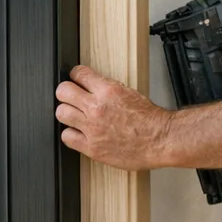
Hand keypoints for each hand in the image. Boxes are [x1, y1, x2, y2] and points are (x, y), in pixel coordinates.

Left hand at [55, 65, 171, 169]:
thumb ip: (107, 89)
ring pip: (61, 113)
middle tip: (71, 97)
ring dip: (67, 112)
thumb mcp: (129, 92)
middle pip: (63, 91)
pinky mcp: (92, 147)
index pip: (78, 74)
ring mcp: (92, 128)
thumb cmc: (149, 119)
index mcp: (108, 90)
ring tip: (75, 115)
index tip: (76, 80)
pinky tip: (79, 133)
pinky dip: (71, 134)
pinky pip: (67, 137)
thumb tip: (93, 86)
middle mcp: (97, 108)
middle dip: (66, 92)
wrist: (159, 139)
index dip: (76, 76)